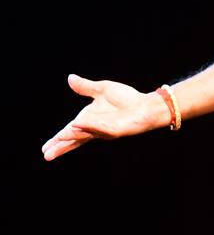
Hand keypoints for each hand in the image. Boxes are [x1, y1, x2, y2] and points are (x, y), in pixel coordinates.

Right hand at [42, 75, 171, 160]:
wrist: (146, 104)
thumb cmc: (127, 99)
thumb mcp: (101, 89)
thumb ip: (85, 87)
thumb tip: (70, 78)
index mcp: (89, 120)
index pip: (70, 132)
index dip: (59, 139)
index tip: (46, 148)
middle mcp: (95, 128)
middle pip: (75, 139)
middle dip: (61, 146)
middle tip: (46, 155)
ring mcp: (105, 130)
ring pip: (84, 135)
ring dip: (70, 137)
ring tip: (57, 143)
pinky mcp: (115, 129)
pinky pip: (99, 127)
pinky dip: (87, 126)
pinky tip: (76, 124)